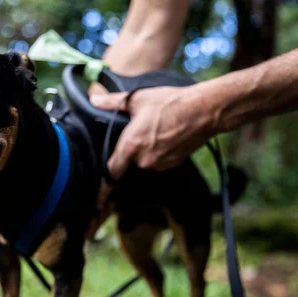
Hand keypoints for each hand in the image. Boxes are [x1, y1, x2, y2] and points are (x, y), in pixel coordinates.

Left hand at [90, 85, 213, 178]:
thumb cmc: (170, 103)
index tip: (97, 196)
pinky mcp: (173, 164)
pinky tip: (166, 136)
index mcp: (130, 146)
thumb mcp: (137, 99)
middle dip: (131, 150)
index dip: (102, 183)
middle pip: (128, 163)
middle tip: (140, 132)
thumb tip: (93, 99)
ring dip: (145, 150)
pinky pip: (158, 161)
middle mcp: (143, 160)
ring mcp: (159, 164)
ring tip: (155, 130)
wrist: (204, 111)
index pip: (110, 172)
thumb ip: (112, 102)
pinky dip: (159, 152)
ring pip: (144, 161)